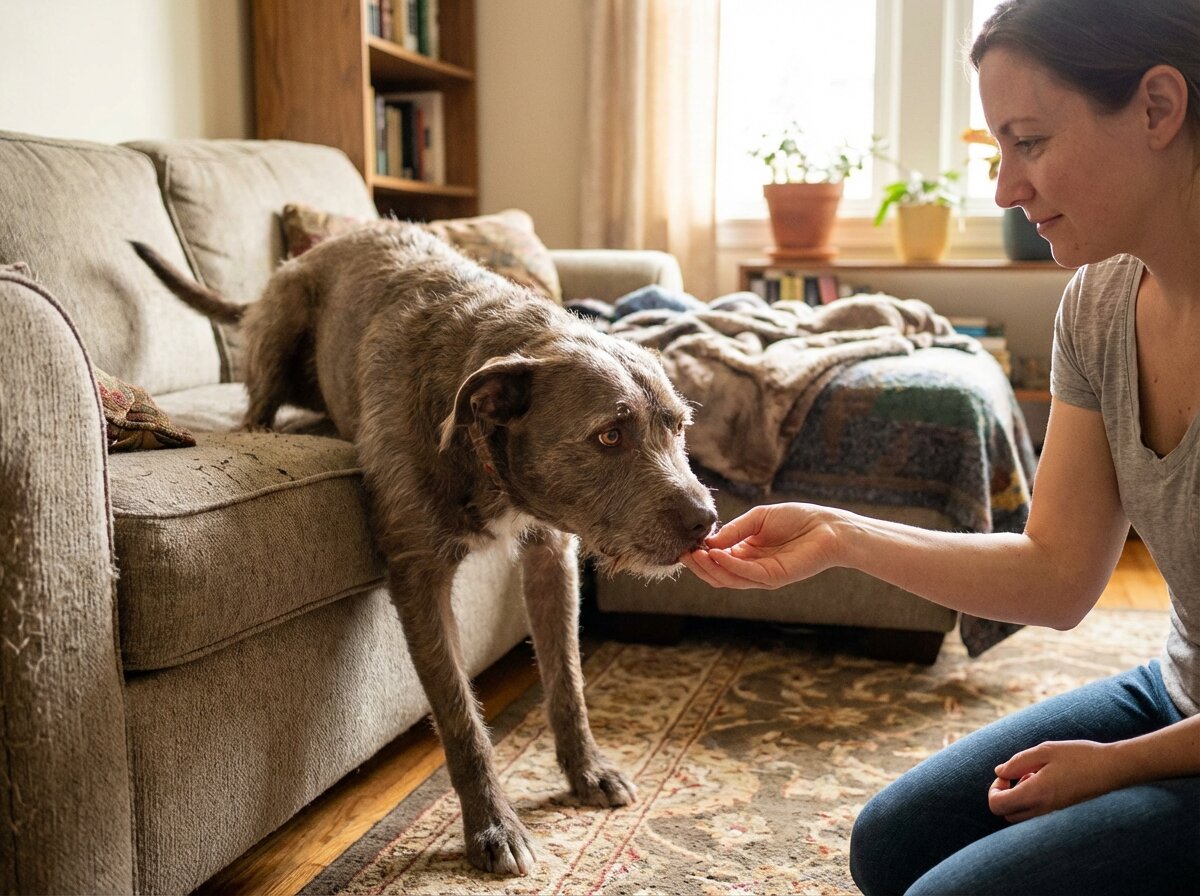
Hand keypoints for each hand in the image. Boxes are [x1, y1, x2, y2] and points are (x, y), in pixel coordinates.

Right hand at [679, 502, 837, 589]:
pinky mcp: (774, 577)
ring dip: (708, 568)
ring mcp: (762, 575)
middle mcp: (751, 567)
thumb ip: (735, 530)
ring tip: (694, 554)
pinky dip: (728, 565)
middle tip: (682, 553)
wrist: (827, 526)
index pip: (716, 561)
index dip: (699, 555)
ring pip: (728, 579)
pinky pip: (746, 574)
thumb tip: (709, 541)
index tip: (684, 545)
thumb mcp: (758, 518)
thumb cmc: (796, 519)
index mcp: (746, 553)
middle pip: (718, 574)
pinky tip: (715, 553)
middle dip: (698, 566)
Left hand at [988, 740, 1126, 822]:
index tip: (1006, 775)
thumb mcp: (1045, 750)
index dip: (994, 790)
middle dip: (1005, 795)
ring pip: (1022, 817)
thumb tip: (999, 772)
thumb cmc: (1080, 756)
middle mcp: (1044, 810)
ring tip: (1035, 776)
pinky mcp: (1064, 816)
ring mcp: (1055, 816)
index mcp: (1036, 794)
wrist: (1115, 769)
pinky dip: (1034, 801)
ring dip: (1019, 798)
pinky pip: (1038, 815)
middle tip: (1018, 775)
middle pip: (1007, 814)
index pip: (997, 806)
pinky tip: (1048, 782)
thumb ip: (1017, 762)